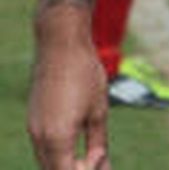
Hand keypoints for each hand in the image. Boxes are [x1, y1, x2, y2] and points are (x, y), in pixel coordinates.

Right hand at [29, 15, 109, 169]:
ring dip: (65, 165)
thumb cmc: (85, 75)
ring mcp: (33, 129)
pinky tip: (75, 146)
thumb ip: (98, 143)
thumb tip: (101, 164)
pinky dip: (57, 154)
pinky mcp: (33, 120)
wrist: (61, 46)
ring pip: (47, 162)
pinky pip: (43, 148)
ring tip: (89, 156)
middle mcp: (40, 137)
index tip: (101, 159)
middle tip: (98, 161)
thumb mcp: (98, 111)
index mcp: (58, 137)